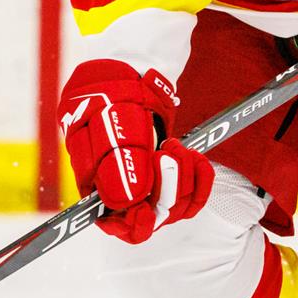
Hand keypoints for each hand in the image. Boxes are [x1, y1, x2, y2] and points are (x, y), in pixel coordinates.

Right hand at [57, 60, 212, 242]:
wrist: (130, 75)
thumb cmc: (108, 96)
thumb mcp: (107, 121)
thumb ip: (116, 159)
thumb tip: (129, 200)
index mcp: (95, 182)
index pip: (114, 223)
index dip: (132, 223)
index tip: (146, 210)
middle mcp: (123, 190)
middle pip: (150, 217)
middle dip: (165, 190)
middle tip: (167, 154)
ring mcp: (150, 185)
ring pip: (175, 206)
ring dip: (184, 176)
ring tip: (175, 145)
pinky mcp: (172, 177)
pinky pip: (195, 195)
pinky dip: (201, 178)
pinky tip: (197, 157)